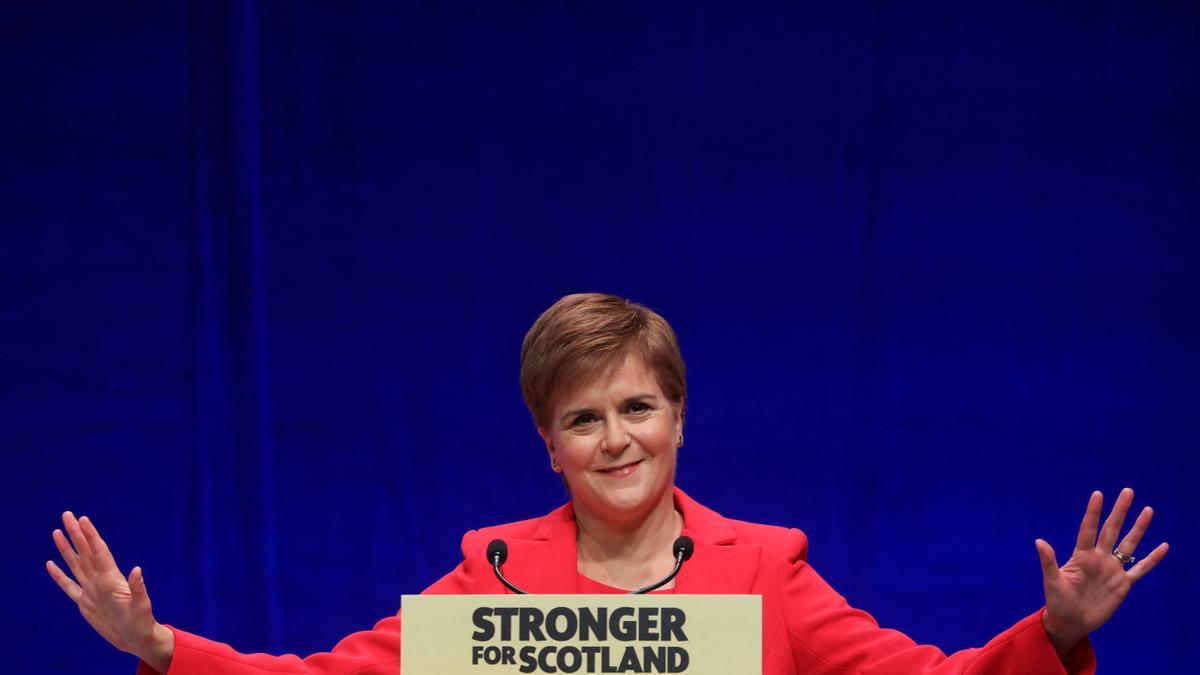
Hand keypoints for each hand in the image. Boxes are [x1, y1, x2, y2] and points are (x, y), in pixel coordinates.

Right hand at [46, 512, 173, 671]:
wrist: (135, 637)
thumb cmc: (141, 621)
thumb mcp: (141, 606)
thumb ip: (138, 588)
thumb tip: (137, 569)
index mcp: (112, 578)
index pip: (99, 552)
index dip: (91, 536)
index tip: (83, 519)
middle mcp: (100, 580)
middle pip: (85, 552)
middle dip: (76, 533)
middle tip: (66, 514)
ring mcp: (91, 590)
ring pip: (75, 564)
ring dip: (66, 549)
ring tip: (56, 532)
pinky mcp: (84, 603)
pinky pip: (68, 586)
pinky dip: (59, 575)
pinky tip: (50, 564)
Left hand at [1035, 488, 1168, 654]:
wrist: (1070, 622)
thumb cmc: (1057, 602)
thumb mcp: (1052, 582)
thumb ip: (1048, 562)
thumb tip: (1039, 541)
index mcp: (1081, 556)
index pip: (1089, 529)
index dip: (1093, 512)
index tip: (1098, 494)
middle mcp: (1099, 559)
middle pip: (1111, 530)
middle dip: (1120, 511)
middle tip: (1128, 491)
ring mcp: (1112, 570)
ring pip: (1129, 545)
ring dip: (1138, 528)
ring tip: (1148, 510)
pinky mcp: (1122, 585)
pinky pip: (1140, 569)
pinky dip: (1152, 559)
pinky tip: (1163, 546)